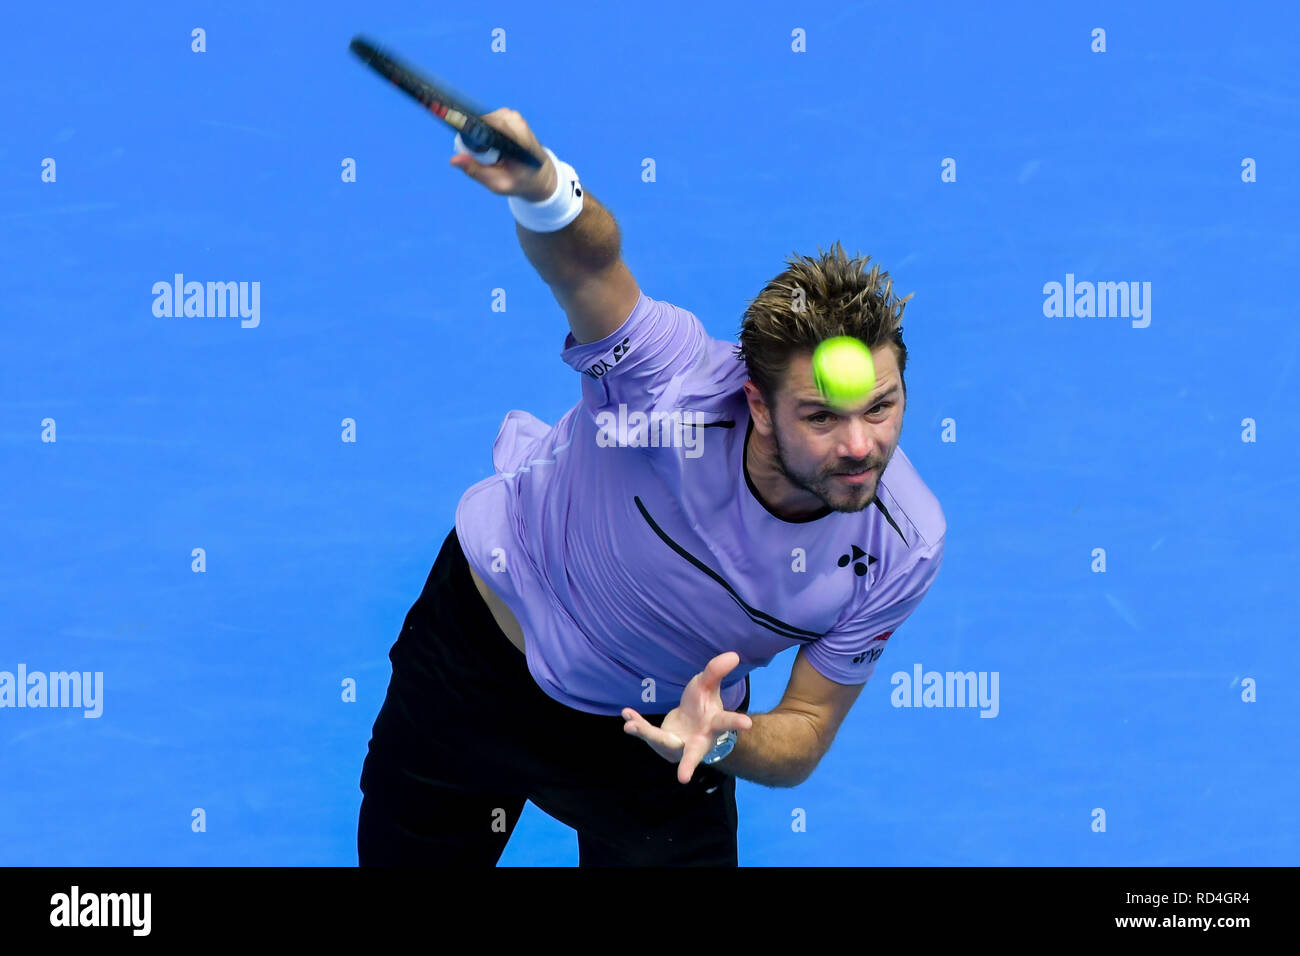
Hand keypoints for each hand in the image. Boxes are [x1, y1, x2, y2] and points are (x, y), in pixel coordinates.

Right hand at [448, 108, 555, 199]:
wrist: (540, 174)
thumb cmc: (519, 181)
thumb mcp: (498, 183)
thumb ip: (476, 172)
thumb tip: (453, 160)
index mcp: (516, 139)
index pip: (485, 126)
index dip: (468, 128)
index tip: (455, 132)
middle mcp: (515, 122)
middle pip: (480, 122)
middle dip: (474, 139)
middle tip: (483, 158)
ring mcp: (513, 116)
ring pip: (483, 121)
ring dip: (480, 137)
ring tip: (492, 155)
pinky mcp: (510, 114)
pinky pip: (488, 120)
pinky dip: (486, 133)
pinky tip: (494, 147)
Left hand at [622, 652, 753, 784]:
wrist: (689, 725)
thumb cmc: (703, 706)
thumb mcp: (707, 686)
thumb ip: (716, 672)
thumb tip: (734, 655)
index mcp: (714, 726)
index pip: (726, 723)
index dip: (737, 723)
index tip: (747, 724)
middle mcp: (697, 741)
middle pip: (693, 753)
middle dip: (689, 764)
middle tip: (683, 778)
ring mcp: (678, 746)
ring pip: (662, 742)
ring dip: (646, 733)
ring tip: (631, 726)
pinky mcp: (660, 743)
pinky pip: (647, 733)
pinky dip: (636, 723)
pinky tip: (626, 715)